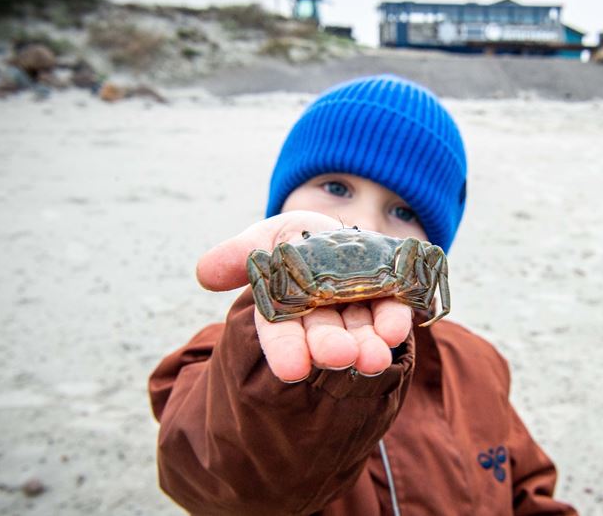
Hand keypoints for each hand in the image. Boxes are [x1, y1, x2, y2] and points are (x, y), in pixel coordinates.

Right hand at [196, 211, 412, 382]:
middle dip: (331, 348)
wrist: (341, 233)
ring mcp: (356, 312)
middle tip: (339, 357)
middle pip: (323, 335)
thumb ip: (238, 255)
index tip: (292, 369)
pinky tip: (397, 329)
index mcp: (286, 309)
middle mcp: (321, 318)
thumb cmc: (295, 240)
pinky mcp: (388, 301)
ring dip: (367, 345)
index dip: (285, 350)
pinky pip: (391, 312)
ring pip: (360, 332)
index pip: (281, 333)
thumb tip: (205, 273)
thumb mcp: (266, 238)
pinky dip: (394, 321)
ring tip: (374, 357)